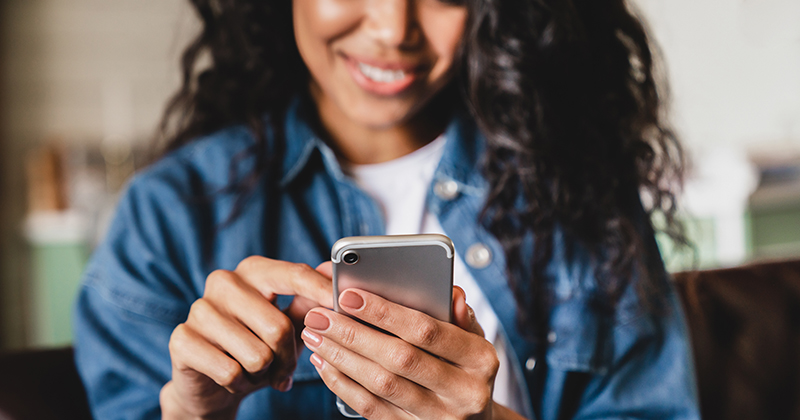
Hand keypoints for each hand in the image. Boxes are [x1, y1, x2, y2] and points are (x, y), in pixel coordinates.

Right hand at [161, 257, 332, 418]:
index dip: (321, 291)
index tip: (343, 304)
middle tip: (283, 369)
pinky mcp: (182, 339)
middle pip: (279, 326)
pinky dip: (240, 384)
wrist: (211, 384)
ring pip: (257, 354)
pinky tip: (233, 378)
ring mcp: (199, 308)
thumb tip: (333, 274)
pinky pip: (230, 371)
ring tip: (255, 370)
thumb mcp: (288, 325)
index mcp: (253, 270)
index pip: (294, 275)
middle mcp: (224, 282)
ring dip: (263, 373)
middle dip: (288, 358)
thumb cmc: (256, 347)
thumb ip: (310, 301)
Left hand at [301, 281, 507, 419]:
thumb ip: (460, 315)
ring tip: (315, 335)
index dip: (385, 313)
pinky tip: (325, 363)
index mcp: (480, 360)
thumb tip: (452, 292)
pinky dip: (343, 385)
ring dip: (342, 358)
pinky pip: (371, 409)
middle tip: (320, 315)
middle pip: (399, 359)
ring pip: (381, 385)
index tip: (349, 295)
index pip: (427, 330)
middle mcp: (464, 392)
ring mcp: (439, 418)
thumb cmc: (467, 368)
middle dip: (353, 334)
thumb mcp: (474, 340)